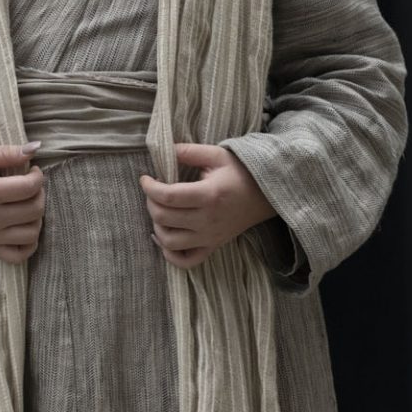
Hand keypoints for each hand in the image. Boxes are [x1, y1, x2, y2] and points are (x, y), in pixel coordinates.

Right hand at [0, 145, 45, 262]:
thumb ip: (6, 152)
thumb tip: (35, 148)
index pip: (29, 187)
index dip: (38, 176)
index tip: (32, 170)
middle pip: (34, 210)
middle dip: (39, 193)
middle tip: (30, 185)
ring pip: (32, 233)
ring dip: (37, 217)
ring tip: (27, 204)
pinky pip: (19, 255)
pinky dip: (29, 243)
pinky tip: (24, 226)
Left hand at [139, 143, 277, 268]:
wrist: (266, 194)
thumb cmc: (241, 172)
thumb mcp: (217, 154)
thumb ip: (189, 152)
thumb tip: (165, 151)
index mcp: (208, 195)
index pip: (168, 196)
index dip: (149, 187)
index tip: (145, 178)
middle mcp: (207, 220)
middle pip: (164, 218)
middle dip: (150, 203)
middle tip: (153, 191)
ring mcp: (210, 237)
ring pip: (170, 242)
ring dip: (157, 226)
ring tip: (159, 210)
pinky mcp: (213, 246)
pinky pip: (186, 261)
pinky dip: (170, 254)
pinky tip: (165, 237)